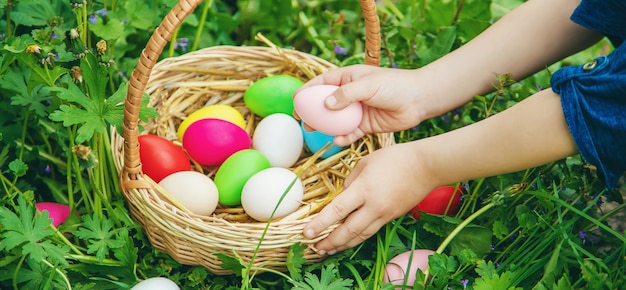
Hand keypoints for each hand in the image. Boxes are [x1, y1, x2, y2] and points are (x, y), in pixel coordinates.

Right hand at [296, 65, 427, 145]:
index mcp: (349, 79)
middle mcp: (351, 95)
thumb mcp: (368, 85)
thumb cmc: (394, 85)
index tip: (296, 100)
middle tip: (301, 120)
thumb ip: (346, 95)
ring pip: (336, 120)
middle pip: (325, 103)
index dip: (308, 90)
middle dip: (312, 112)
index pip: (323, 83)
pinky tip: (338, 140)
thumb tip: (326, 105)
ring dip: (325, 126)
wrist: (418, 100)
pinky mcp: (366, 126)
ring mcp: (357, 111)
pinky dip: (343, 137)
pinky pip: (350, 133)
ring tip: (314, 131)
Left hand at [302, 142, 435, 253]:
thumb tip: (343, 195)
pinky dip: (357, 237)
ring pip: (360, 235)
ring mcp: (384, 214)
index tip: (307, 233)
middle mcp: (373, 206)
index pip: (337, 211)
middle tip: (314, 248)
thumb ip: (350, 180)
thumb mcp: (366, 162)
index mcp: (364, 189)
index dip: (320, 224)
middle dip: (329, 242)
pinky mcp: (392, 217)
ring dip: (342, 244)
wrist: (426, 166)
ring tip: (328, 250)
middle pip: (348, 230)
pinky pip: (371, 230)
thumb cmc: (395, 158)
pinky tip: (348, 239)